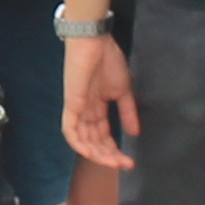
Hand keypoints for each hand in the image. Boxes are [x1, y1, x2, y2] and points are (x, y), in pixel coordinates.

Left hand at [61, 33, 137, 167]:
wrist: (95, 40)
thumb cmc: (108, 60)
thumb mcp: (123, 90)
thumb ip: (127, 112)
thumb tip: (134, 133)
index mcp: (96, 108)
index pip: (103, 136)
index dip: (114, 150)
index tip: (128, 161)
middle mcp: (84, 112)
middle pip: (93, 142)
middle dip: (108, 156)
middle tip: (124, 164)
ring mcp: (76, 108)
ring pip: (82, 140)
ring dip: (97, 154)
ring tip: (113, 162)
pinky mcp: (71, 104)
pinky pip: (70, 130)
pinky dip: (79, 144)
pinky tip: (91, 153)